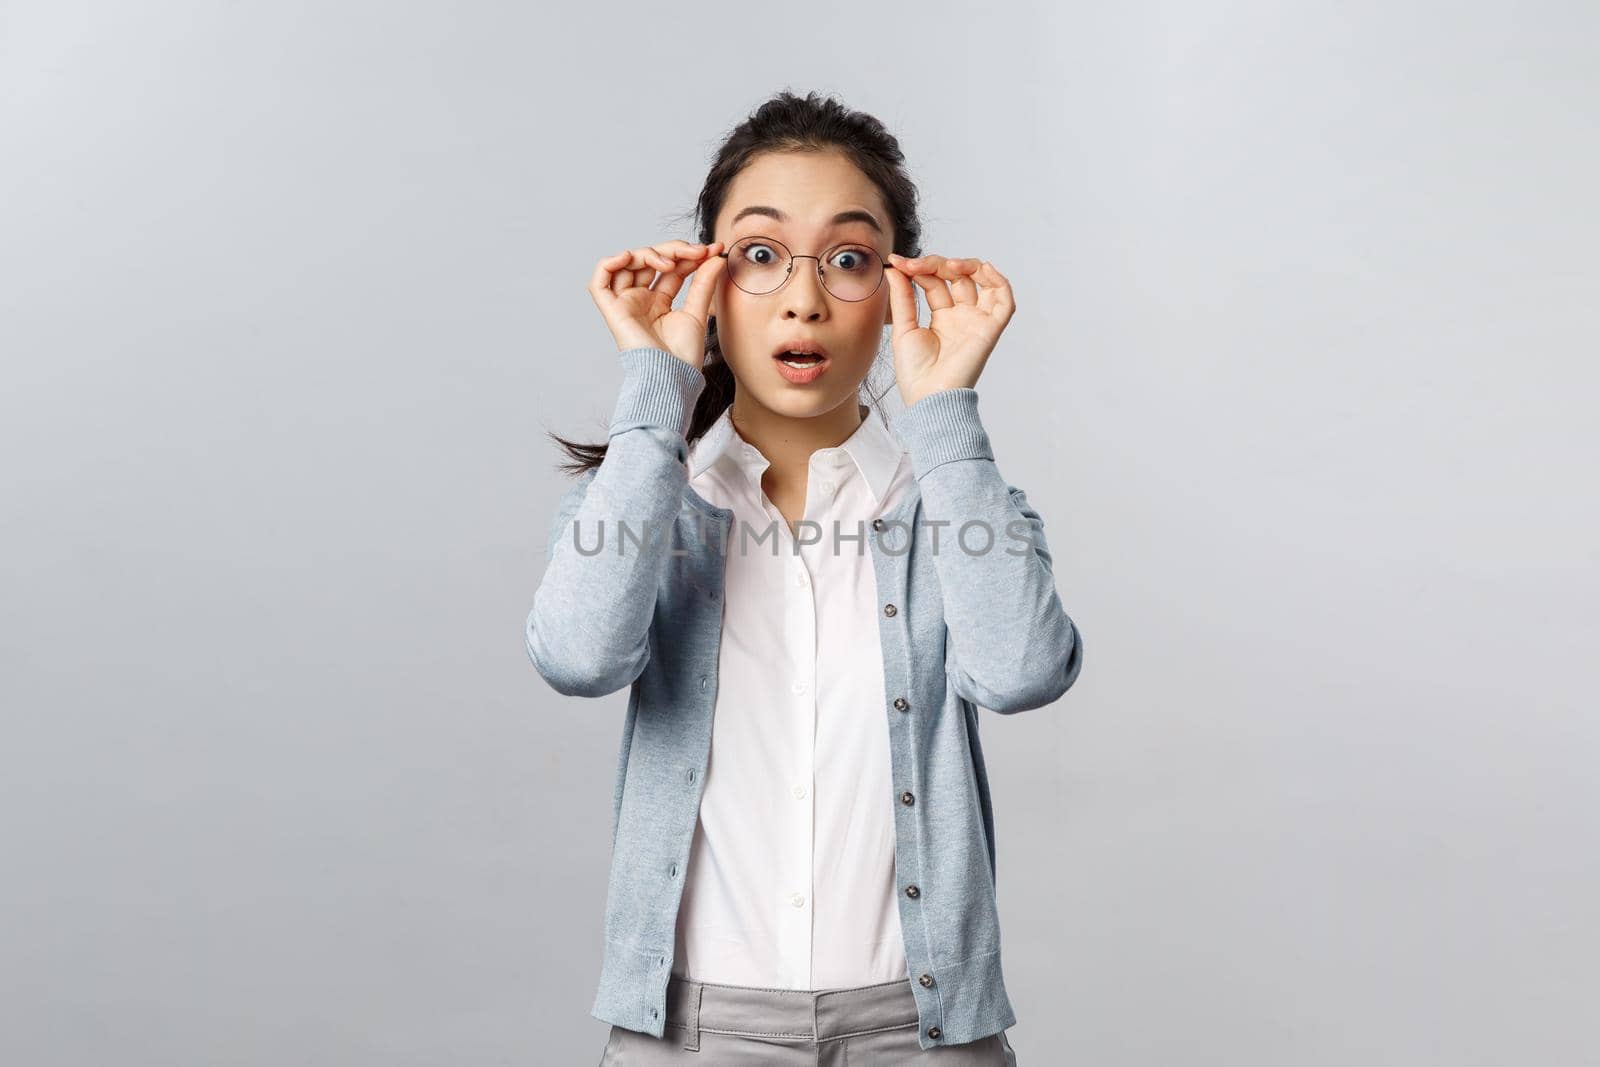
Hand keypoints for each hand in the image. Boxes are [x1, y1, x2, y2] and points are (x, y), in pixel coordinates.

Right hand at [588, 240, 726, 369]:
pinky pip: (599, 280)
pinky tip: (629, 256)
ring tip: (670, 262)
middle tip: (698, 251)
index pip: (670, 268)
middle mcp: (641, 300)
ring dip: (649, 253)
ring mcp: (626, 303)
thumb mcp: (698, 312)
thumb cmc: (683, 356)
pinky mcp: (612, 310)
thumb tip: (716, 257)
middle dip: (674, 250)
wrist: (672, 376)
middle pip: (649, 261)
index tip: (713, 250)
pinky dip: (609, 263)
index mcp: (659, 302)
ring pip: (627, 264)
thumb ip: (704, 283)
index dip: (689, 255)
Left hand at [884, 253, 1015, 406]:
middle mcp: (961, 316)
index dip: (918, 268)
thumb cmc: (915, 373)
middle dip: (937, 264)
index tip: (897, 262)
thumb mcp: (904, 327)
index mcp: (941, 317)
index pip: (934, 281)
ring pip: (982, 282)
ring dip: (967, 266)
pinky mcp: (990, 329)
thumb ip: (902, 297)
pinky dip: (999, 281)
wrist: (928, 397)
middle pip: (957, 277)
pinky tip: (982, 269)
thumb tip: (893, 268)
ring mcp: (976, 321)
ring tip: (947, 264)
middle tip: (915, 265)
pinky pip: (1004, 301)